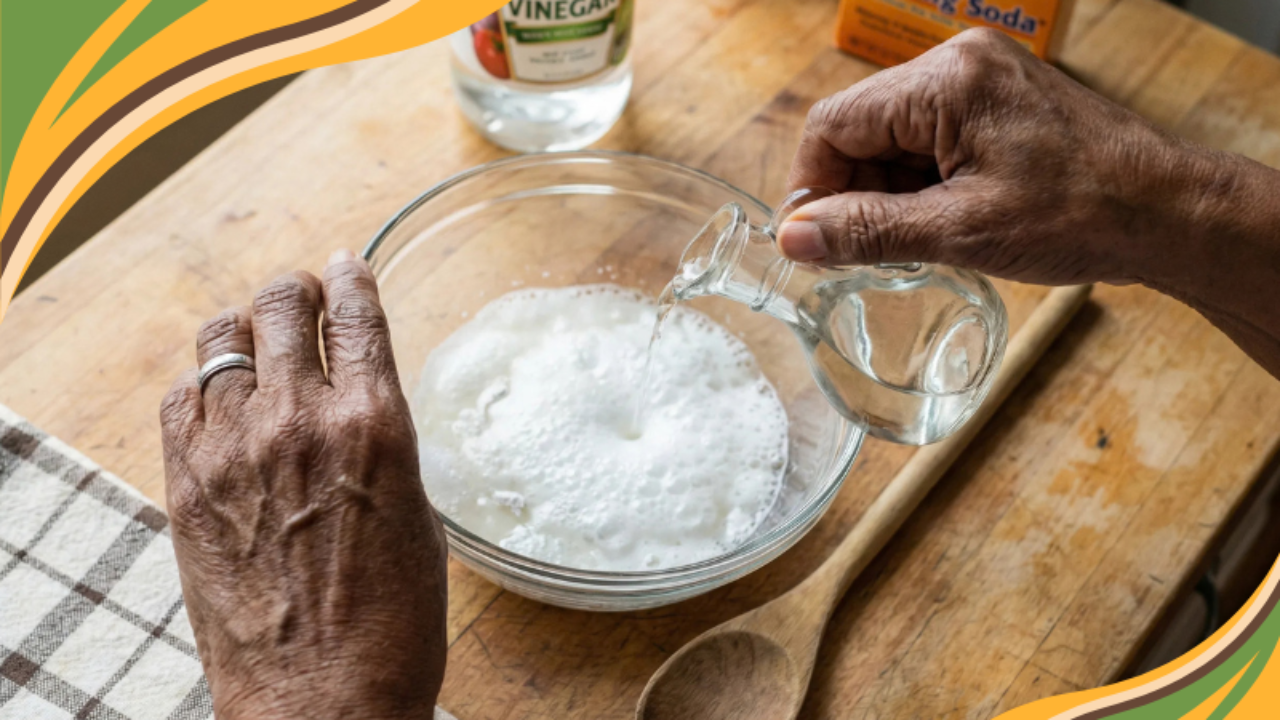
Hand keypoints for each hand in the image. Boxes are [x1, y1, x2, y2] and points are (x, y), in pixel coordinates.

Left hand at [160, 250, 445, 719]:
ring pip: (222, 337)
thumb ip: (382, 445)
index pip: (354, 312)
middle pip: (281, 304)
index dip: (350, 277)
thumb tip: (360, 406)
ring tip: (259, 345)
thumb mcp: (416, 516)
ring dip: (248, 331)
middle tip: (302, 300)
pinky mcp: (185, 486)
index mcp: (375, 424)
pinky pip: (182, 398)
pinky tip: (223, 403)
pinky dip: (205, 386)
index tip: (346, 266)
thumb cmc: (390, 625)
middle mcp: (299, 421)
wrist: (321, 703)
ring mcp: (232, 450)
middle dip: (297, 291)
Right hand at [779, 28, 1279, 374]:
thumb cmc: (1081, 216)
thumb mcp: (959, 232)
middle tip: (862, 252)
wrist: (1168, 213)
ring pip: (893, 137)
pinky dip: (920, 182)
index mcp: (947, 82)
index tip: (813, 242)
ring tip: (913, 241)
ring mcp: (982, 79)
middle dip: (852, 193)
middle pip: (862, 127)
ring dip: (887, 193)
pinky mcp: (998, 101)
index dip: (812, 187)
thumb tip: (793, 239)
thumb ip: (866, 232)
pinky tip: (938, 222)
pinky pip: (930, 137)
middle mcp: (960, 64)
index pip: (835, 124)